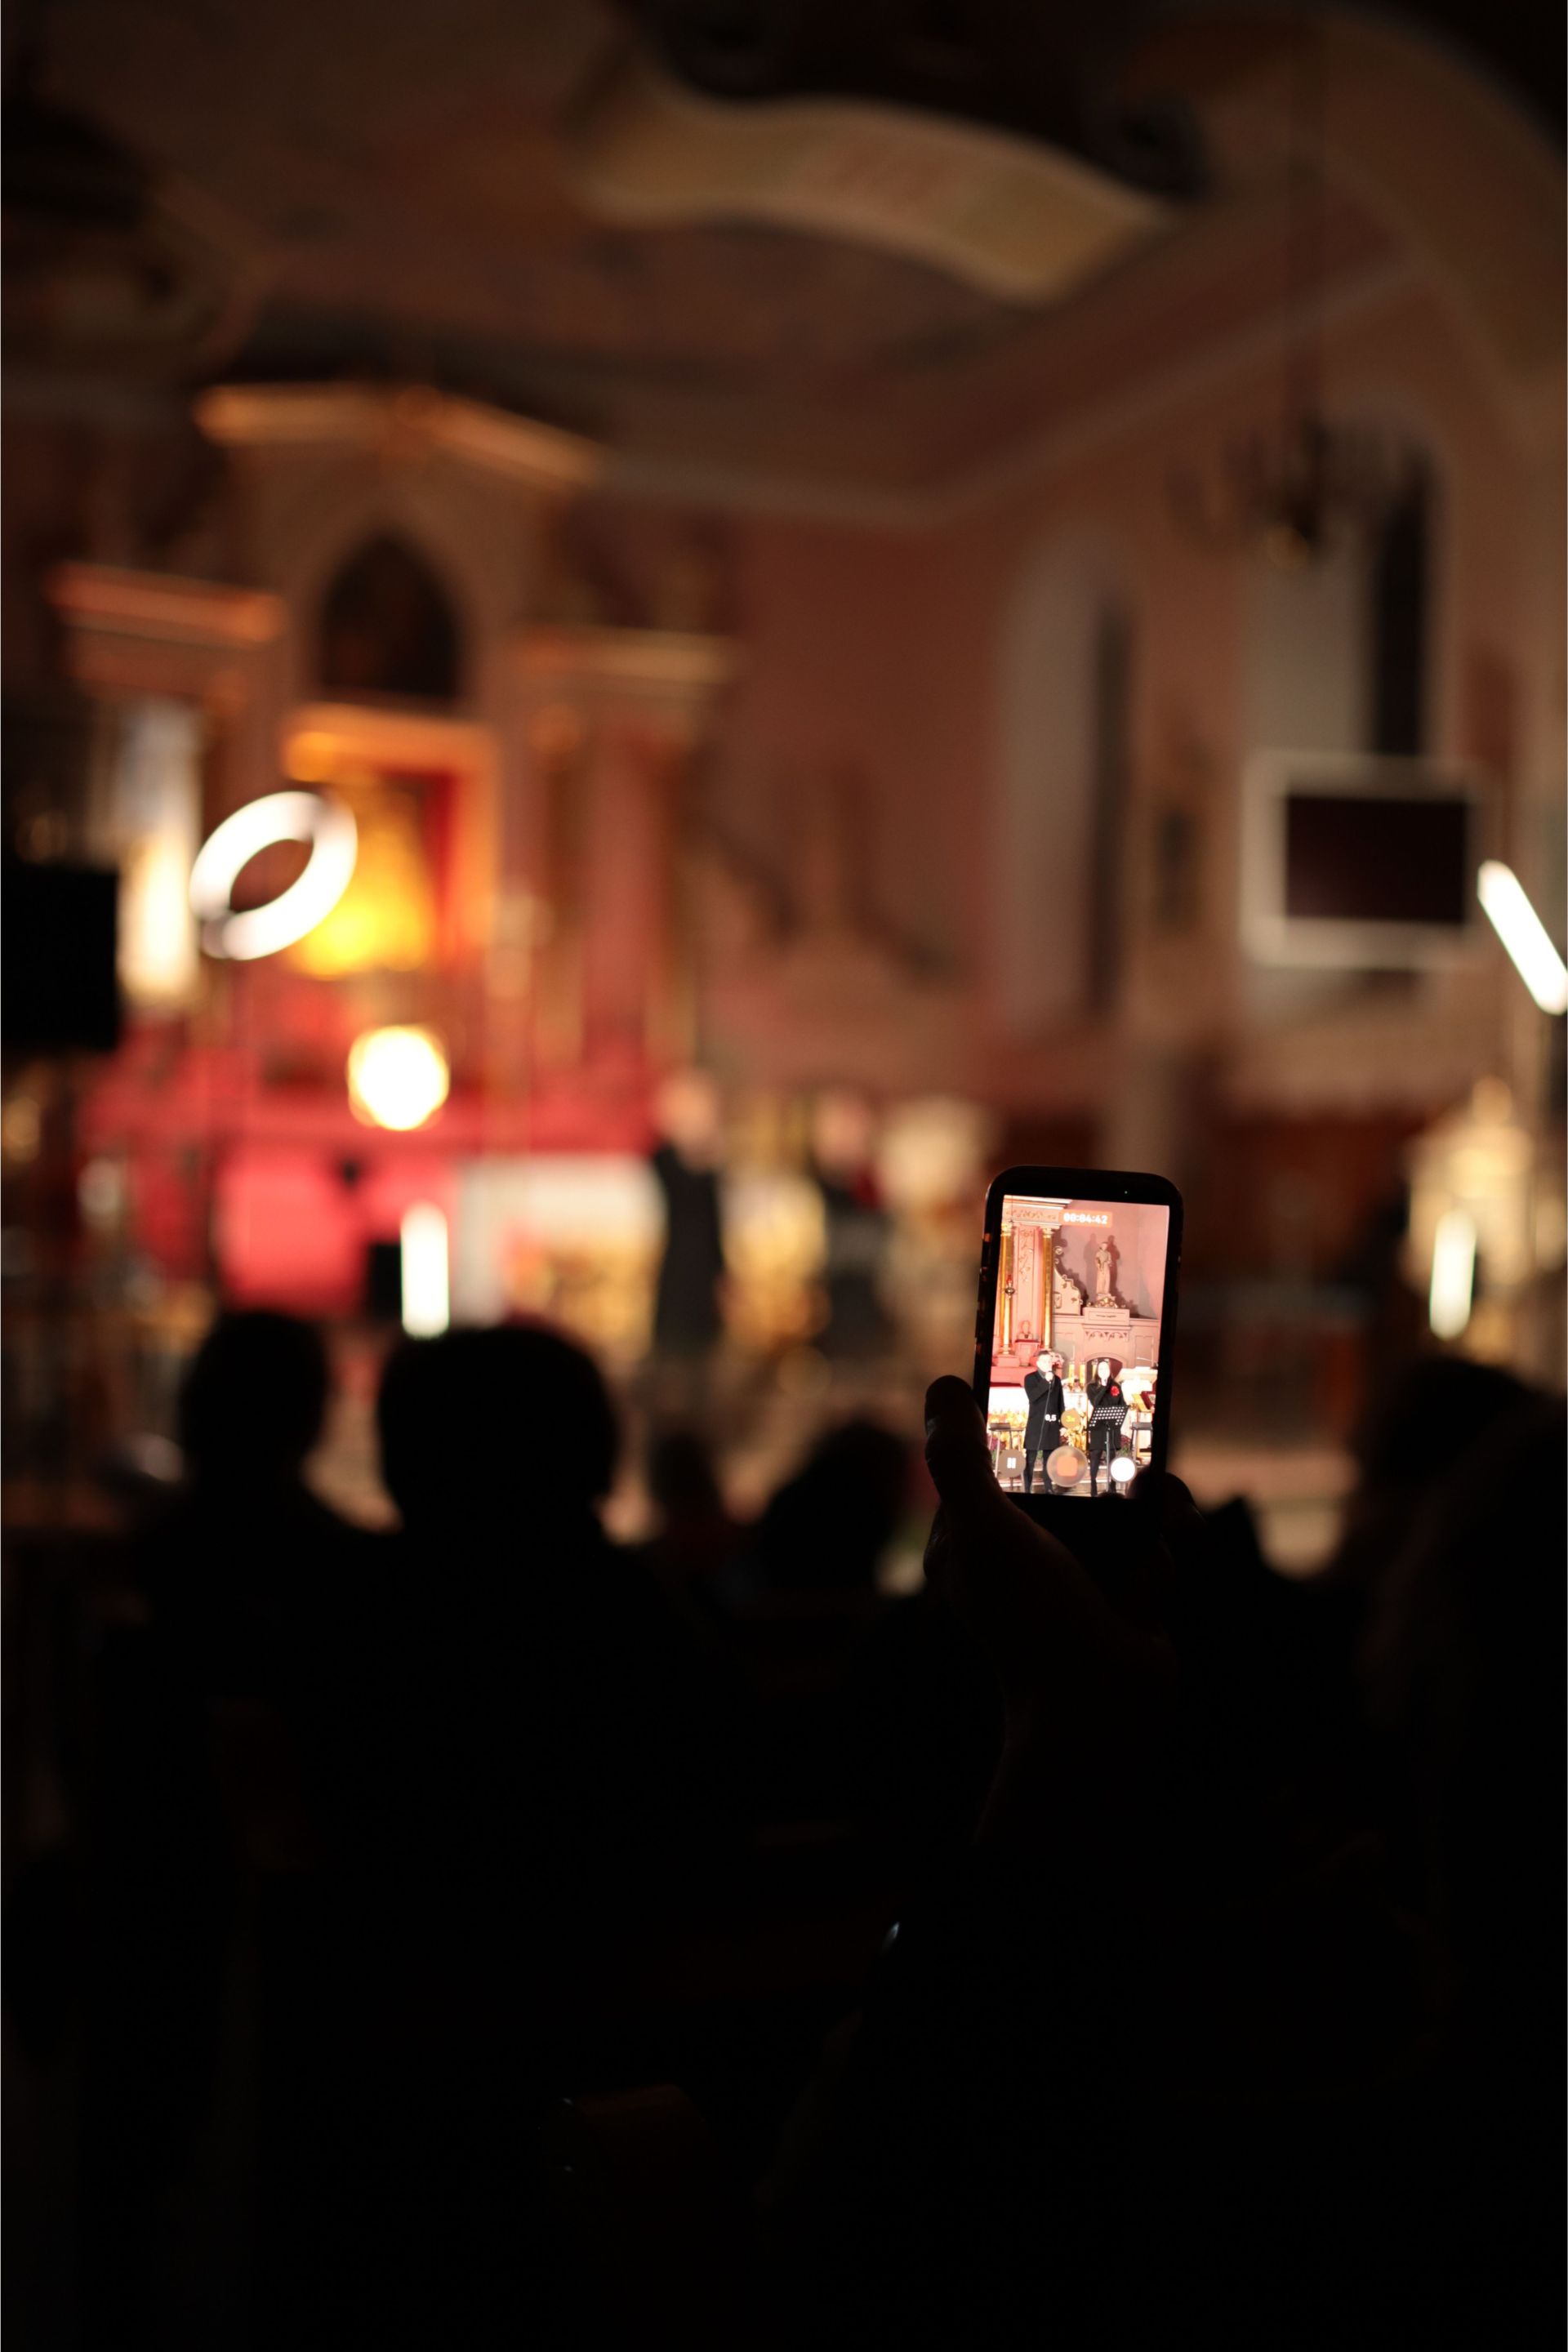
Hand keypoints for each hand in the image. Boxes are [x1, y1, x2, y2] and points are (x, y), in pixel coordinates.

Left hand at [922, 1376, 1177, 1744]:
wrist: (1101, 1712)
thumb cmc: (1032, 1620)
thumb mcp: (983, 1528)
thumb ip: (959, 1459)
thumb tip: (943, 1386)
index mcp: (972, 1537)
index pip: (988, 1457)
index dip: (1018, 1417)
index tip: (1052, 1378)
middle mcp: (1020, 1551)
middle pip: (1061, 1471)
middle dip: (1098, 1451)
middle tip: (1126, 1425)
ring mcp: (1076, 1571)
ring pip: (1114, 1501)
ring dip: (1141, 1495)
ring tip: (1157, 1494)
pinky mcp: (1127, 1589)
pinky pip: (1151, 1540)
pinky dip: (1164, 1537)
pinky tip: (1167, 1539)